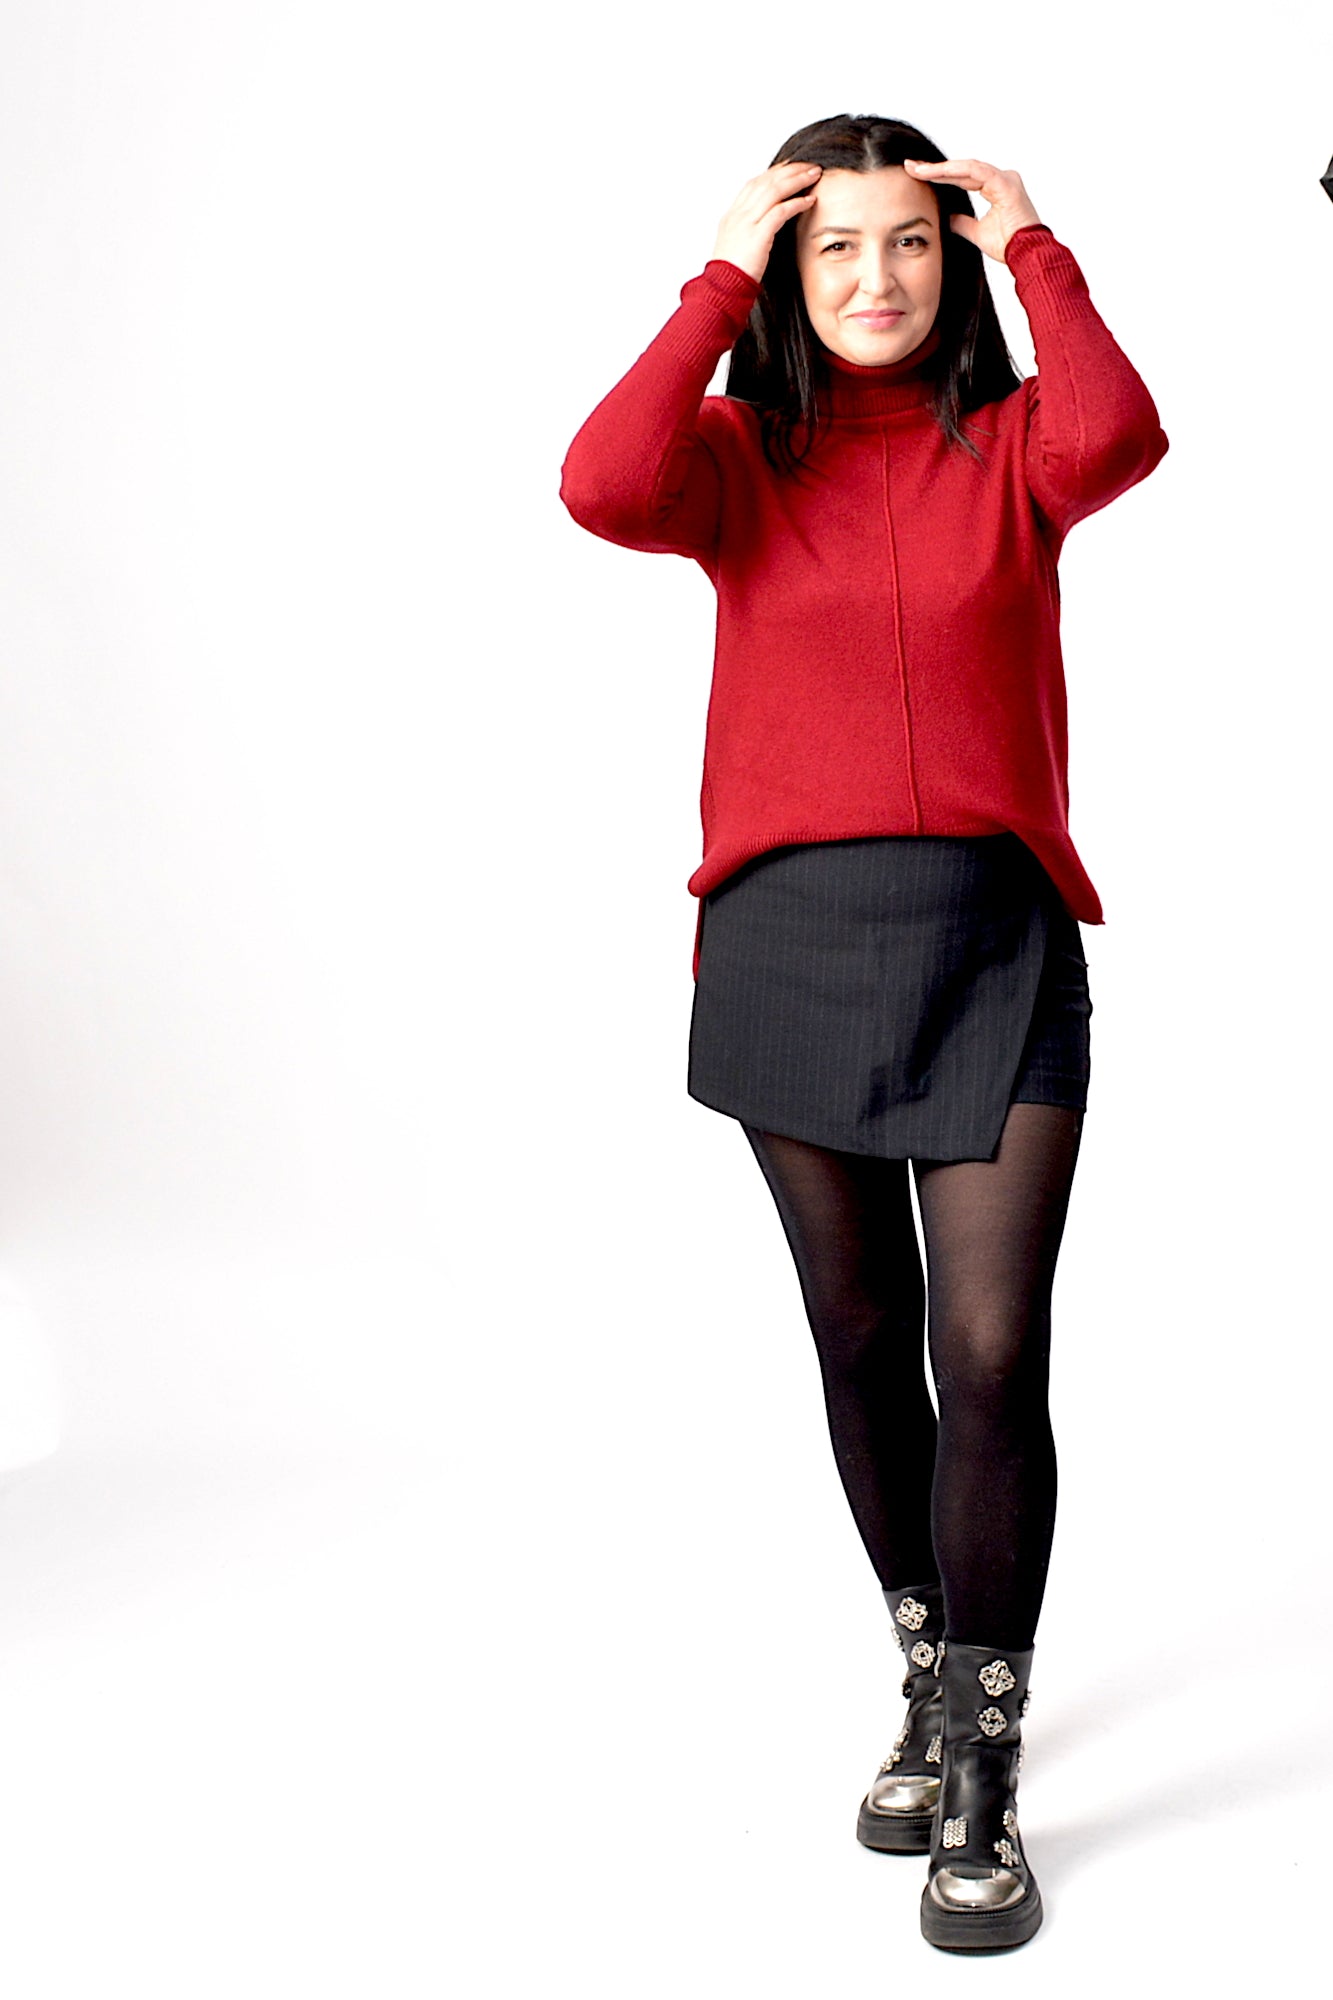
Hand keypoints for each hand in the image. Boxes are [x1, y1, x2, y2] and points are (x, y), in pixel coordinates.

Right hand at [712, 160, 822, 282]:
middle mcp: (739, 214)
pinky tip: (810, 200)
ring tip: (815, 175)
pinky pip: (780, 212)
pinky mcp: (757, 235)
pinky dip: (796, 203)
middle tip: (810, 165)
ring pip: (775, 190)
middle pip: (767, 181)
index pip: (756, 183)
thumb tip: (763, 227)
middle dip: (791, 170)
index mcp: (733, 215)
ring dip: (797, 180)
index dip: (776, 172)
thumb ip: (748, 231)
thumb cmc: (730, 275)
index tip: (792, 167)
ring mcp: (747, 223)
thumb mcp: (736, 246)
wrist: (721, 288)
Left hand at [902, 159, 1042, 261]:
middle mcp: (1000, 178)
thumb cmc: (1008, 246)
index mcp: (995, 187)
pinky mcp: (1004, 183)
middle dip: (935, 168)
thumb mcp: (977, 233)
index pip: (962, 177)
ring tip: (918, 169)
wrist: (1025, 255)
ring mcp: (1004, 178)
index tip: (917, 175)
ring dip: (941, 168)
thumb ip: (962, 223)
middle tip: (910, 166)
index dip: (939, 176)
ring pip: (966, 167)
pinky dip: (955, 171)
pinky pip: (975, 171)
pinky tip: (936, 172)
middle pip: (962, 169)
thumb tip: (947, 218)